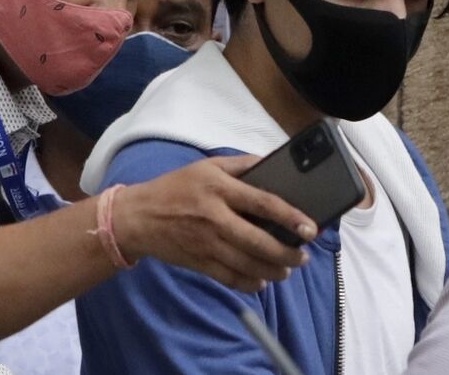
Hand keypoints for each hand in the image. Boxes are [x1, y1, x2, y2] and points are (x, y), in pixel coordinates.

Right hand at [111, 156, 317, 291]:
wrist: (137, 216)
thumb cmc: (177, 187)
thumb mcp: (208, 166)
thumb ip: (243, 164)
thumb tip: (275, 165)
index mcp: (220, 188)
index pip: (263, 203)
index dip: (291, 217)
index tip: (310, 228)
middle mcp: (214, 217)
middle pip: (259, 241)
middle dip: (287, 253)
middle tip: (304, 256)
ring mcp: (206, 243)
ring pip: (247, 264)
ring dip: (273, 270)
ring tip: (288, 268)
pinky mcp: (198, 262)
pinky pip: (230, 278)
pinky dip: (250, 283)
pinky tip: (263, 281)